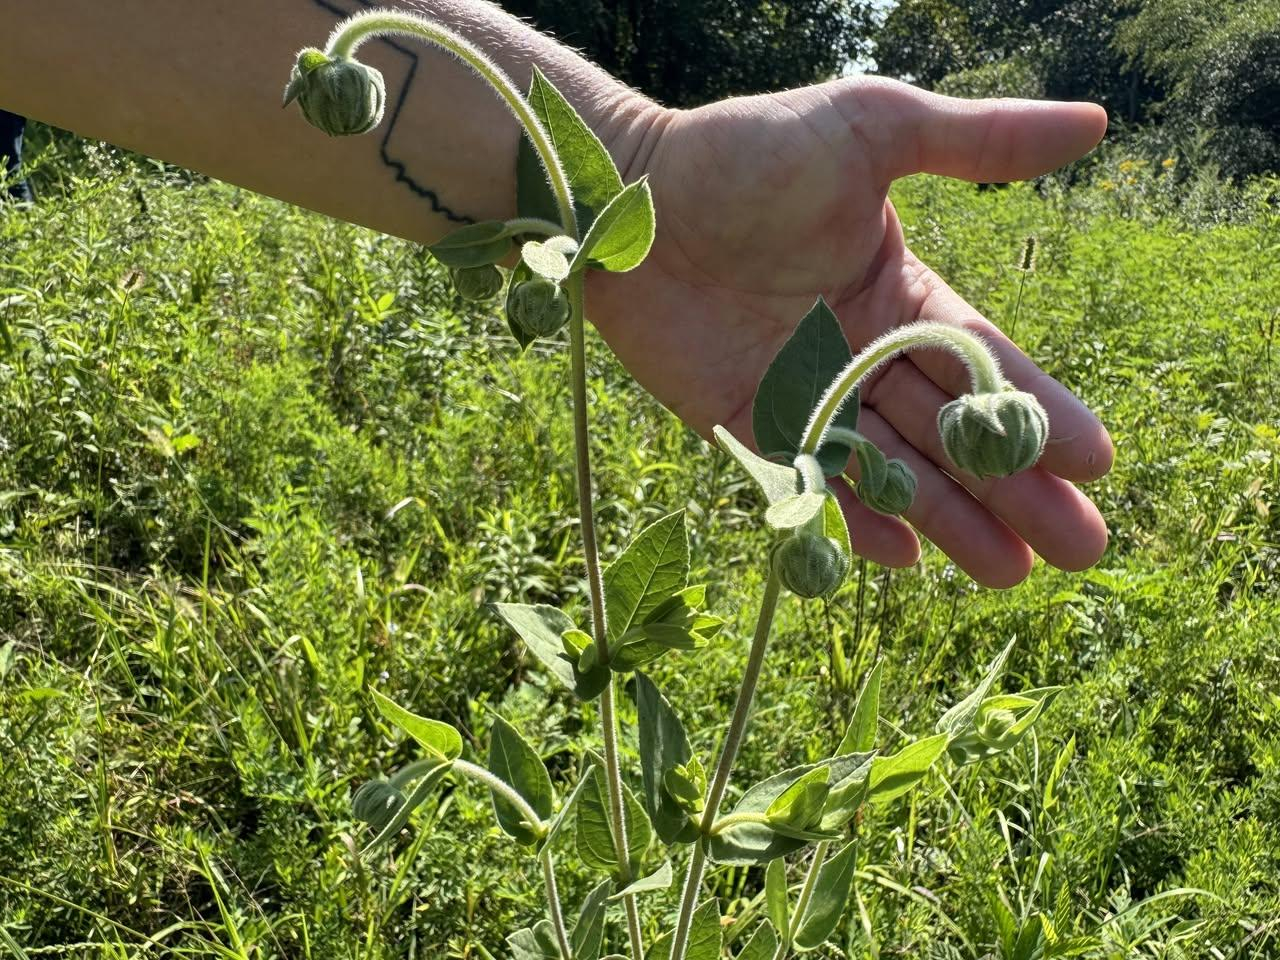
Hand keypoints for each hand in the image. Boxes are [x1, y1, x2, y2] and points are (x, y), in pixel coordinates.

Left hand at [588, 78, 1111, 587]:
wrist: (627, 195)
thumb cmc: (746, 152)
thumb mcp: (870, 129)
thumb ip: (976, 140)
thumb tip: (1098, 120)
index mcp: (901, 294)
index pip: (985, 364)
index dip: (1040, 412)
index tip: (1096, 462)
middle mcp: (861, 352)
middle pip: (950, 432)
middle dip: (1015, 487)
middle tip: (1078, 547)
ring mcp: (804, 394)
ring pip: (891, 468)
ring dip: (951, 520)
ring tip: (1010, 572)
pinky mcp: (744, 423)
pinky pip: (807, 481)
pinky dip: (851, 520)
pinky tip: (903, 559)